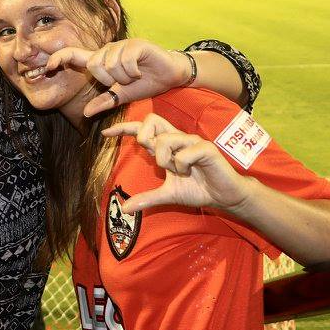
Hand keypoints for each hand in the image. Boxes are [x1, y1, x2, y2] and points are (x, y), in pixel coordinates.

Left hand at [46, 40, 192, 116]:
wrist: (171, 75)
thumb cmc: (146, 82)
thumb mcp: (122, 96)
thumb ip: (105, 101)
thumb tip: (86, 113)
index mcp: (102, 61)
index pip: (74, 55)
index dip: (59, 58)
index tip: (48, 66)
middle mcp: (108, 50)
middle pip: (94, 65)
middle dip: (108, 80)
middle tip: (123, 82)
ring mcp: (121, 45)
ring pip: (109, 64)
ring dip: (123, 77)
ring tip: (134, 75)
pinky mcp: (135, 43)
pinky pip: (124, 60)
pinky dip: (132, 71)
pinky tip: (141, 70)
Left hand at [102, 113, 253, 212]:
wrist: (224, 197)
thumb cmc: (198, 189)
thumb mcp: (167, 195)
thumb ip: (147, 198)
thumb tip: (125, 209)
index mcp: (168, 146)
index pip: (143, 129)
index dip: (124, 128)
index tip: (105, 132)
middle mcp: (178, 139)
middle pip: (152, 120)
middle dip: (145, 137)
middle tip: (152, 156)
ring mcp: (192, 141)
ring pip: (164, 140)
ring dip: (165, 159)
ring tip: (177, 171)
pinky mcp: (205, 148)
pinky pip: (183, 153)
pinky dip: (181, 166)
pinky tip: (190, 172)